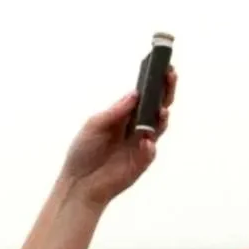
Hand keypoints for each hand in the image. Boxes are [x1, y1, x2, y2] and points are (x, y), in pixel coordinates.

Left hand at [59, 72, 174, 206]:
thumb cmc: (83, 153)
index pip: (145, 95)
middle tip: (170, 76)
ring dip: (162, 116)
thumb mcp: (94, 125)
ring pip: (159, 126)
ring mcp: (141, 144)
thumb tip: (134, 94)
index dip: (155, 81)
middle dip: (166, 90)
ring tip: (162, 109)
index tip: (163, 65)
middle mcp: (137, 127)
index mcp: (125, 115)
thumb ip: (115, 111)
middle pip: (157, 106)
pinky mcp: (141, 162)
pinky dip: (149, 146)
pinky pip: (150, 152)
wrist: (78, 183)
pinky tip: (146, 140)